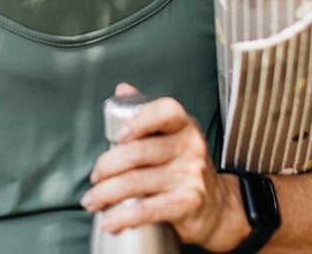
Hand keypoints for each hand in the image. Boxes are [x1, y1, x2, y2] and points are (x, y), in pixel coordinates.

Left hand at [81, 83, 247, 250]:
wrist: (220, 209)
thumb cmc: (186, 168)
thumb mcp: (172, 136)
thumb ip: (147, 113)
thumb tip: (122, 89)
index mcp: (184, 126)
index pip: (165, 111)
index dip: (140, 120)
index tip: (118, 135)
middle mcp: (190, 148)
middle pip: (138, 152)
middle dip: (106, 166)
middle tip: (95, 176)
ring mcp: (190, 176)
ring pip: (135, 182)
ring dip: (105, 193)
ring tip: (92, 200)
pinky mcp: (187, 203)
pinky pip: (148, 209)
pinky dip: (122, 217)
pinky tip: (109, 221)